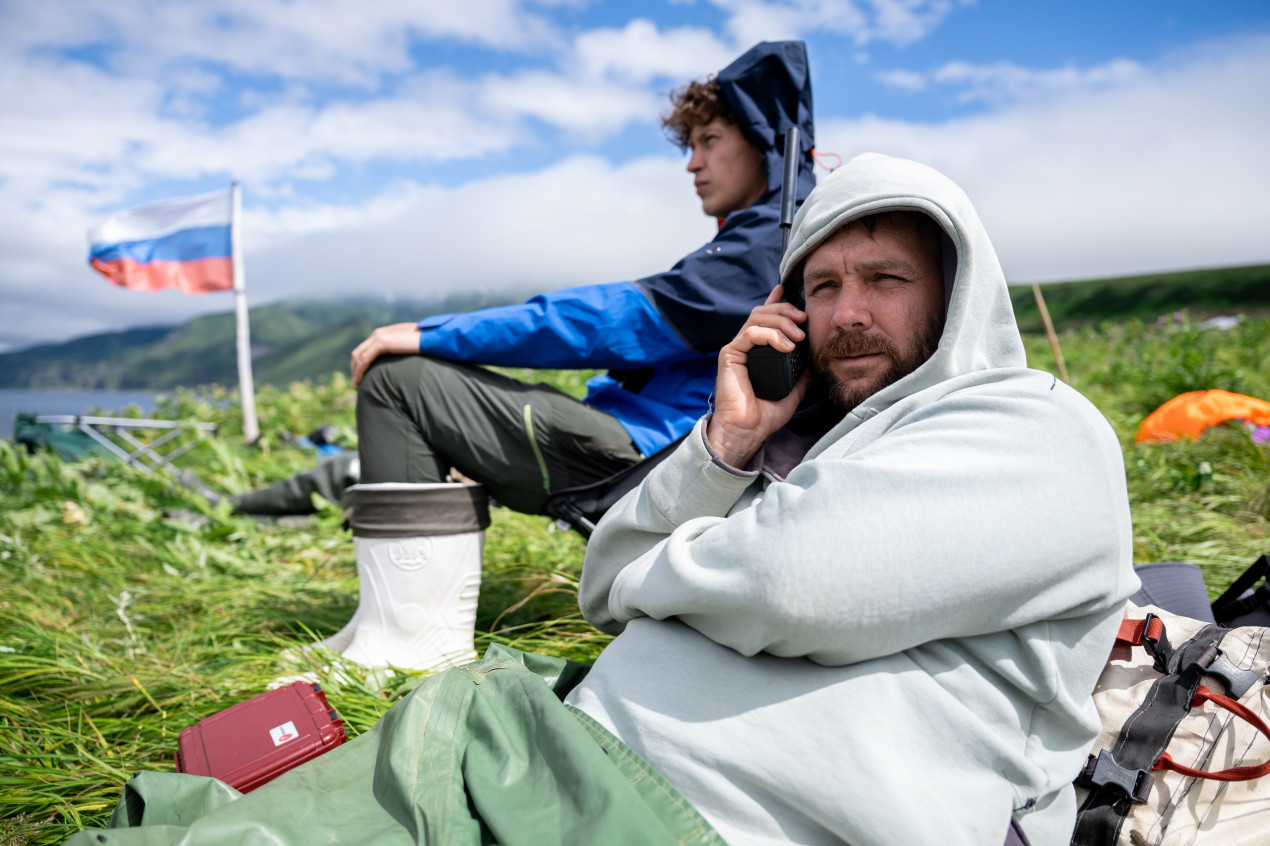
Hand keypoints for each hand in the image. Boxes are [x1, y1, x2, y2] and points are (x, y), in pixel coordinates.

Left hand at [351, 322, 421, 386]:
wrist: (432, 337)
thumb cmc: (426, 342)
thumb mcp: (409, 345)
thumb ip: (401, 349)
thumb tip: (402, 360)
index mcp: (384, 333)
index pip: (366, 348)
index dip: (361, 362)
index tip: (362, 376)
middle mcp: (378, 333)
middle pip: (358, 352)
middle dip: (355, 368)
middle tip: (357, 383)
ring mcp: (379, 336)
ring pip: (359, 356)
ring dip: (356, 372)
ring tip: (357, 386)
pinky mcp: (382, 343)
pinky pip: (365, 359)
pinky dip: (360, 371)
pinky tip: (360, 381)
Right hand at [706, 284, 810, 466]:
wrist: (747, 431)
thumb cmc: (765, 415)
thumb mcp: (793, 391)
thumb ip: (802, 374)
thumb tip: (817, 361)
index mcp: (759, 351)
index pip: (766, 319)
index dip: (776, 302)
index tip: (788, 289)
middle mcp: (747, 346)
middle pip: (764, 312)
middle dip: (786, 311)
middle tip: (804, 320)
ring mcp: (737, 348)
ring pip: (758, 317)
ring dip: (781, 321)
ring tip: (798, 336)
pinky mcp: (730, 354)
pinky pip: (750, 333)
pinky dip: (770, 334)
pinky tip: (786, 345)